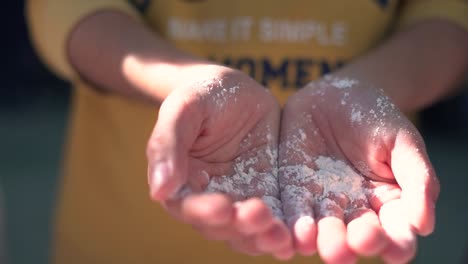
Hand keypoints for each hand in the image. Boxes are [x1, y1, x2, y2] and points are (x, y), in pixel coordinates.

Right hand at [147, 65, 292, 259]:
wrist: (238, 91)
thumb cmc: (202, 96)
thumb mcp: (183, 109)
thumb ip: (166, 145)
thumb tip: (158, 192)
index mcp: (181, 182)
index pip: (188, 207)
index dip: (204, 212)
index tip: (223, 207)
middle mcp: (209, 199)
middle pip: (221, 226)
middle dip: (240, 226)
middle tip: (260, 215)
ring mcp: (240, 200)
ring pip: (248, 231)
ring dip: (263, 237)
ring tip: (282, 234)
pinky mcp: (268, 196)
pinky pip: (276, 219)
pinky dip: (285, 232)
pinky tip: (298, 237)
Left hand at [279, 76, 439, 262]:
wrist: (337, 94)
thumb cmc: (377, 118)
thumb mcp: (403, 141)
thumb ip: (417, 178)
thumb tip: (424, 225)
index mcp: (386, 204)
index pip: (395, 231)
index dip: (397, 243)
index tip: (396, 249)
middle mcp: (353, 210)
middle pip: (354, 234)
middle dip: (352, 243)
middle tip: (349, 249)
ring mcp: (322, 200)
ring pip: (322, 225)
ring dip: (321, 238)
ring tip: (320, 247)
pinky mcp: (294, 187)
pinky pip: (292, 205)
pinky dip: (293, 221)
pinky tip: (294, 233)